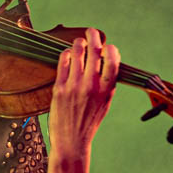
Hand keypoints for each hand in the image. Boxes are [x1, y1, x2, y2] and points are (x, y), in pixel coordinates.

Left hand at [48, 28, 119, 157]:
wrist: (72, 141)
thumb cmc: (89, 121)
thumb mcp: (105, 103)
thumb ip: (106, 83)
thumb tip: (107, 61)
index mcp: (106, 90)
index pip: (113, 61)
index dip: (111, 49)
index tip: (108, 46)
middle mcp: (91, 86)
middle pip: (94, 51)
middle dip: (93, 37)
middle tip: (91, 31)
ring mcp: (74, 86)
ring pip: (77, 53)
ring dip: (79, 43)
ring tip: (79, 42)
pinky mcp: (59, 88)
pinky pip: (63, 63)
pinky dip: (66, 55)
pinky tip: (67, 54)